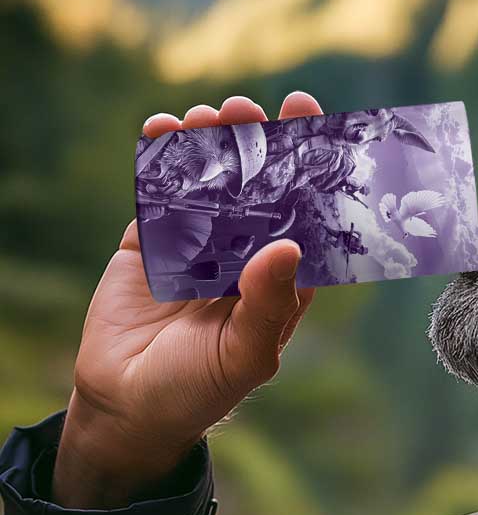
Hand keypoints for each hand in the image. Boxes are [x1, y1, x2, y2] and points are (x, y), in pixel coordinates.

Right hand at [52, 92, 322, 507]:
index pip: (304, 219)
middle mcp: (245, 255)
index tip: (313, 127)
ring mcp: (198, 245)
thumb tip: (289, 245)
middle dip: (258, 146)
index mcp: (280, 281)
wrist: (127, 406)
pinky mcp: (152, 242)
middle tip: (251, 109)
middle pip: (258, 189)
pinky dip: (160, 160)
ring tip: (209, 116)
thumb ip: (268, 304)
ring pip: (210, 183)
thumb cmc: (199, 389)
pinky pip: (159, 193)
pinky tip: (163, 130)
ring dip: (211, 145)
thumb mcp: (244, 355)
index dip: (311, 175)